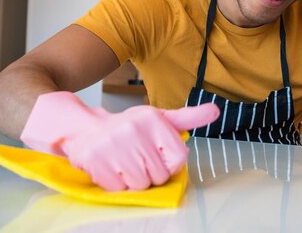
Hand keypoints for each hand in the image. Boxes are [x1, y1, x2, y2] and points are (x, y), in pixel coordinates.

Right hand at [21, 91, 218, 190]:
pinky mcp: (94, 161)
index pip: (178, 159)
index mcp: (153, 119)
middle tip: (138, 158)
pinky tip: (111, 167)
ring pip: (140, 185)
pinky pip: (118, 189)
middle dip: (150, 172)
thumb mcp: (159, 118)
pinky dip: (115, 184)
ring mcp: (112, 145)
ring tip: (124, 163)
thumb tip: (216, 111)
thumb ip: (188, 118)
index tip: (159, 156)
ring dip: (133, 180)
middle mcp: (133, 129)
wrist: (85, 128)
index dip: (170, 164)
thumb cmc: (128, 128)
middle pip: (159, 175)